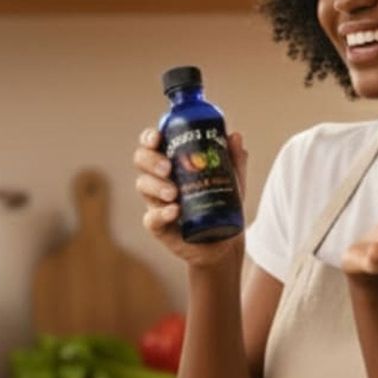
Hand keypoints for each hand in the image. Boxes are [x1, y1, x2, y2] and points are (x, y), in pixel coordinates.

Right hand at [134, 125, 247, 268]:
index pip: (152, 144)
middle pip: (141, 161)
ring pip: (143, 187)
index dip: (149, 138)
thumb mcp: (233, 180)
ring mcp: (156, 203)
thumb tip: (235, 136)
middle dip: (151, 161)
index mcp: (171, 162)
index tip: (158, 138)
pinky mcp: (159, 227)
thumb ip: (234, 160)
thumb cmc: (223, 204)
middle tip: (168, 168)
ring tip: (174, 193)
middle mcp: (159, 180)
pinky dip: (161, 213)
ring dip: (156, 186)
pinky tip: (174, 211)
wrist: (226, 241)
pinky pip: (151, 219)